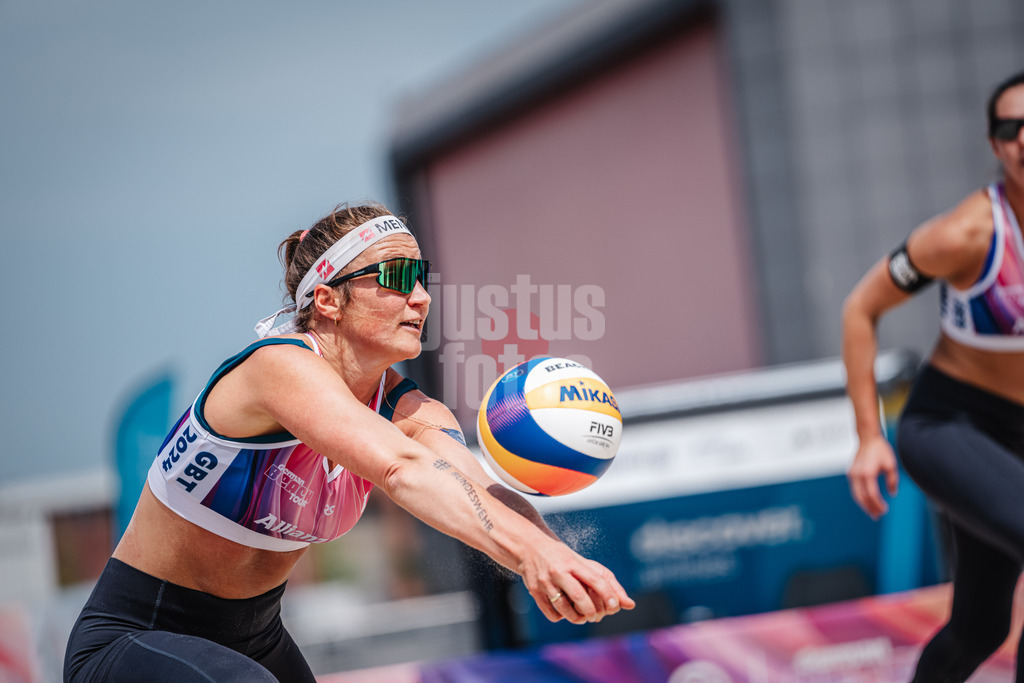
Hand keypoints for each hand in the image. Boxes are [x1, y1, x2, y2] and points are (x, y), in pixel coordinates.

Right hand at [519, 542, 634, 624]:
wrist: (528, 547)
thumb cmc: (561, 556)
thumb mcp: (581, 562)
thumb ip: (605, 581)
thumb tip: (630, 604)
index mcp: (572, 562)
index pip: (594, 579)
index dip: (607, 595)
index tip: (615, 607)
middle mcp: (558, 571)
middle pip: (579, 597)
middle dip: (591, 611)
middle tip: (596, 616)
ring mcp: (544, 582)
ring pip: (564, 609)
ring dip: (577, 618)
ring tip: (583, 617)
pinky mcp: (534, 591)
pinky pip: (551, 613)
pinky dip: (561, 617)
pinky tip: (564, 612)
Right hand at [847, 434, 898, 519]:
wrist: (868, 438)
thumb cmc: (880, 450)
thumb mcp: (891, 465)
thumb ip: (892, 481)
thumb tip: (892, 494)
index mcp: (867, 473)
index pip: (871, 495)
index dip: (878, 504)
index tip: (884, 510)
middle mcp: (857, 475)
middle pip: (861, 497)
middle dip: (869, 508)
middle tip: (877, 516)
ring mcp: (852, 474)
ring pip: (856, 495)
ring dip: (864, 504)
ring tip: (872, 512)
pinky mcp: (850, 473)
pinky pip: (854, 489)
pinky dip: (860, 497)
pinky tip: (867, 500)